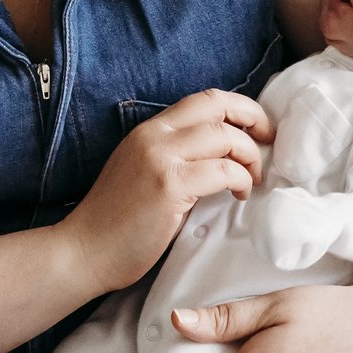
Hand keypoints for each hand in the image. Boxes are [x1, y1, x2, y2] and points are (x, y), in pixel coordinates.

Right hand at [70, 89, 272, 291]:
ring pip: (226, 136)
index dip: (239, 108)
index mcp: (149, 131)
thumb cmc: (117, 223)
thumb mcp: (145, 174)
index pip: (204, 99)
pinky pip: (223, 170)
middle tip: (269, 143)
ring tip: (251, 180)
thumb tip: (224, 156)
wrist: (83, 252)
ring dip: (250, 156)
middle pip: (219, 106)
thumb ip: (178, 158)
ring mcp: (161, 158)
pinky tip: (239, 194)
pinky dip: (241, 179)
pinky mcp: (169, 185)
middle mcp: (155, 136)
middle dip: (254, 119)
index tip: (258, 129)